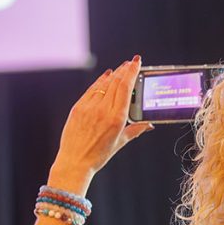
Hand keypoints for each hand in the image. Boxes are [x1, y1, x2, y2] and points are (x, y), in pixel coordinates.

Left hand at [49, 57, 152, 193]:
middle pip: (116, 82)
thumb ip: (135, 129)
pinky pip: (91, 90)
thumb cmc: (98, 155)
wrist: (74, 162)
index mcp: (117, 118)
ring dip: (114, 74)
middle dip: (125, 69)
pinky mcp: (78, 108)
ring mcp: (89, 107)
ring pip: (104, 84)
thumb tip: (149, 124)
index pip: (126, 88)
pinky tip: (106, 77)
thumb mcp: (120, 142)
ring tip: (121, 68)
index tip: (137, 62)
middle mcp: (103, 110)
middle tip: (132, 62)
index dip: (132, 72)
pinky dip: (100, 81)